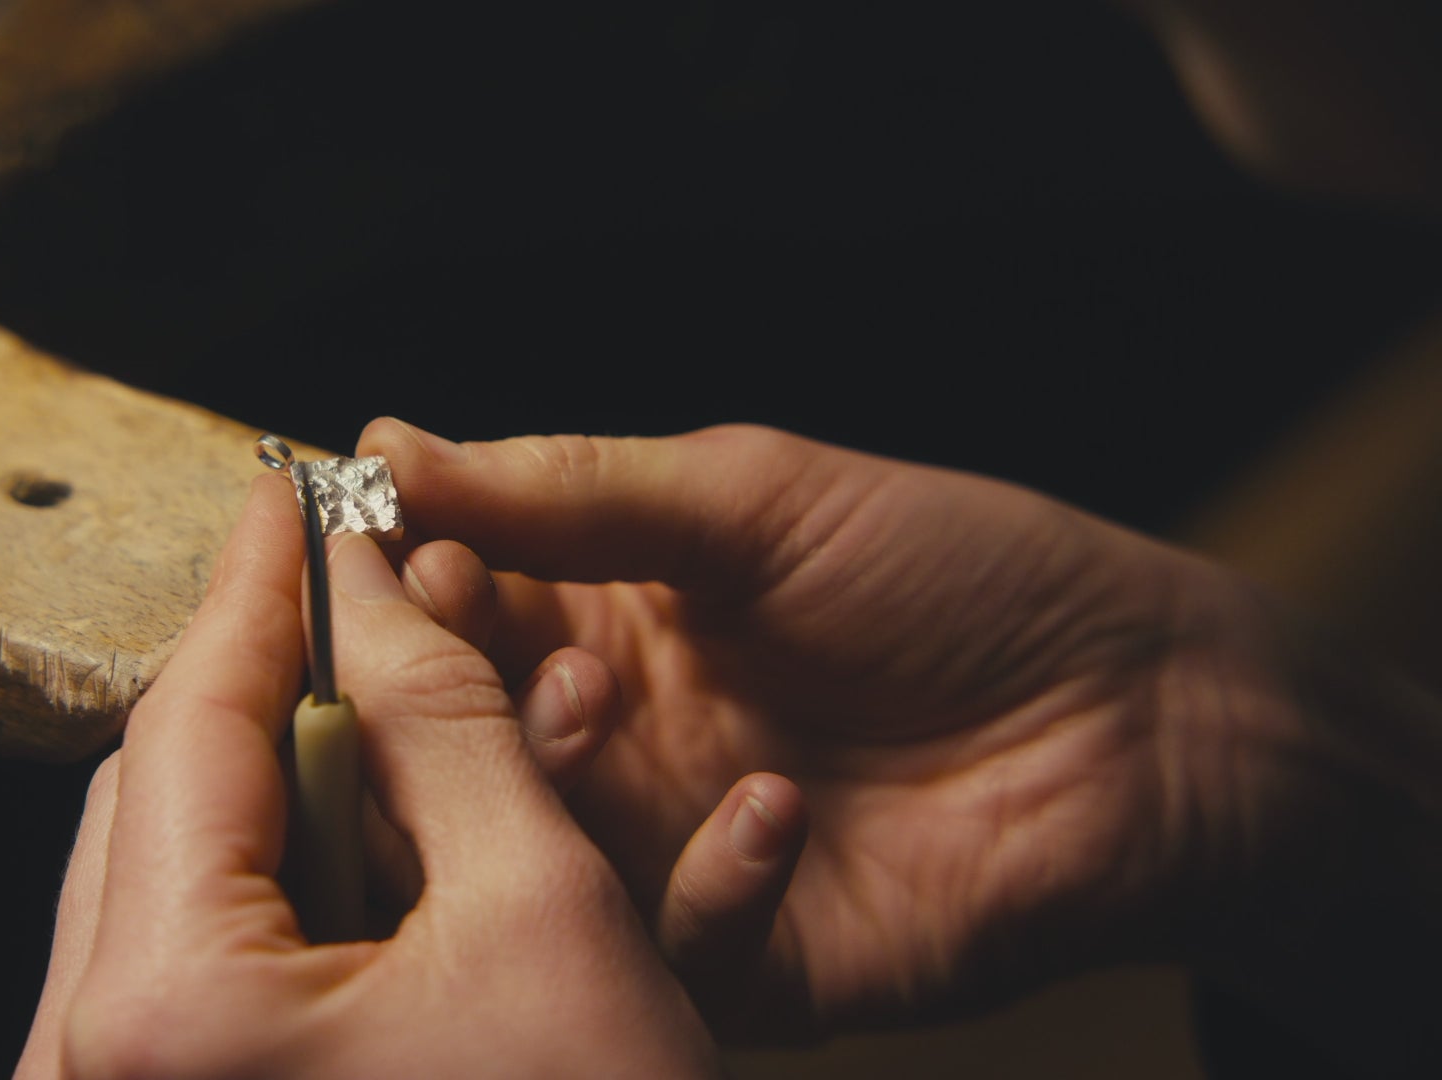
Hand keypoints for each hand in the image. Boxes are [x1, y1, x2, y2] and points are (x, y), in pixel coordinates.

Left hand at [15, 475, 719, 1078]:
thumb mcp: (544, 913)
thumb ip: (446, 718)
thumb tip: (378, 584)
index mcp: (163, 1016)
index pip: (186, 722)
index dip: (258, 590)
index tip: (290, 498)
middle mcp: (94, 1074)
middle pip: (164, 798)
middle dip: (283, 701)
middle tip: (377, 627)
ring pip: (178, 885)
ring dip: (300, 804)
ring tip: (422, 770)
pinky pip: (197, 971)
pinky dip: (289, 903)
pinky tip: (392, 884)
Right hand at [356, 419, 1317, 1040]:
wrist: (1151, 716)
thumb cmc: (967, 576)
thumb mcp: (761, 499)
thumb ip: (577, 488)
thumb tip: (390, 446)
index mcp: (616, 617)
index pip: (458, 605)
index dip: (408, 572)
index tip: (373, 534)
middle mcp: (625, 742)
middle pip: (468, 734)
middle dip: (444, 676)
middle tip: (459, 619)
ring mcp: (677, 852)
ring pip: (539, 845)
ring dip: (550, 769)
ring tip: (598, 696)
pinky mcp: (752, 957)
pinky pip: (673, 948)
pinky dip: (704, 884)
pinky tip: (777, 806)